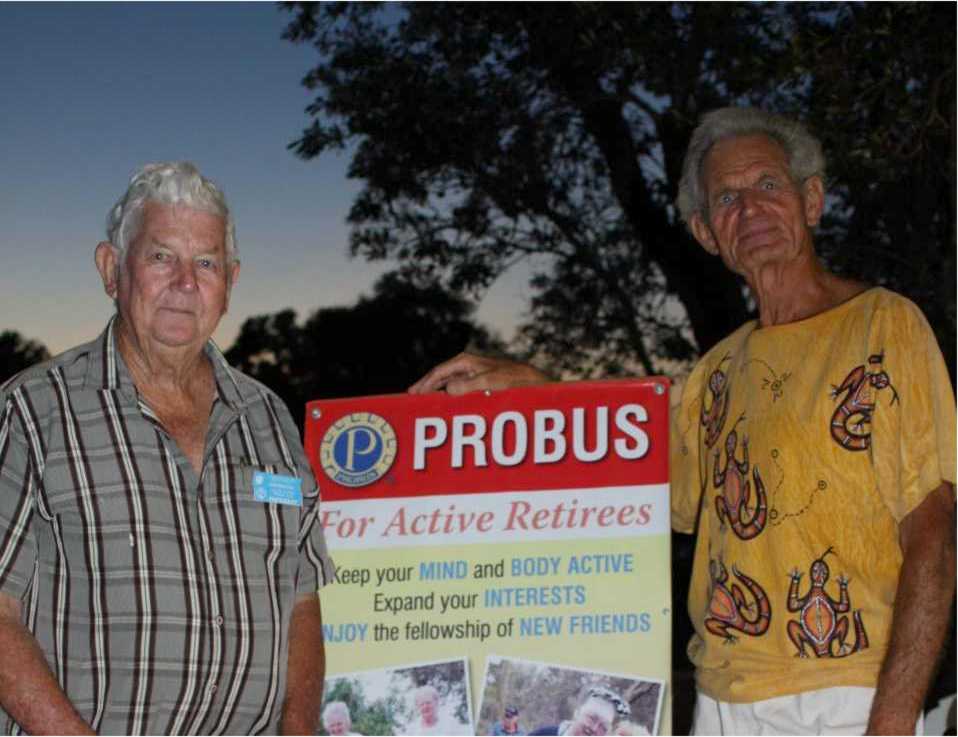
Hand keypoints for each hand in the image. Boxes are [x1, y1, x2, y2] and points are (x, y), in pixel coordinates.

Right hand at [408, 352, 549, 394]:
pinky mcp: (477, 384)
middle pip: (439, 377)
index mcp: (465, 362)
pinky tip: (443, 405)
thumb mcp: (489, 381)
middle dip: (426, 387)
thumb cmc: (511, 378)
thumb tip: (447, 391)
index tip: (413, 394)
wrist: (530, 381)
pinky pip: (457, 391)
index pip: (438, 372)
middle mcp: (466, 367)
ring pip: (447, 384)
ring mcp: (471, 375)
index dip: (424, 383)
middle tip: (412, 399)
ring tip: (424, 403)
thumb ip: (468, 386)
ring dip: (436, 392)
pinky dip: (447, 397)